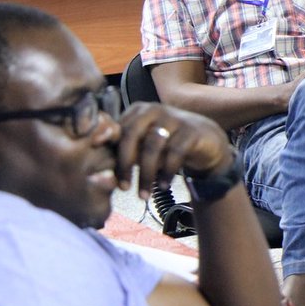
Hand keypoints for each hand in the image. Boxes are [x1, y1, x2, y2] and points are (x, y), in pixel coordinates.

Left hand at [115, 102, 233, 198]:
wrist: (205, 142)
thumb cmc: (166, 146)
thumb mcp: (143, 148)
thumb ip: (123, 152)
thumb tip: (98, 170)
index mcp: (137, 111)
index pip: (118, 130)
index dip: (110, 150)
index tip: (106, 173)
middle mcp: (153, 110)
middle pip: (132, 135)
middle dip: (125, 164)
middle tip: (123, 188)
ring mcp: (173, 118)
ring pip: (152, 146)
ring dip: (146, 174)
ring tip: (144, 195)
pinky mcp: (190, 131)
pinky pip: (175, 152)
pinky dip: (167, 172)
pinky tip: (163, 186)